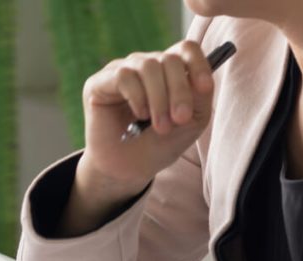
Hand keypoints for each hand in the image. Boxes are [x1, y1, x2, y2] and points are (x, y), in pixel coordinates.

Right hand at [62, 41, 215, 234]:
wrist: (128, 169)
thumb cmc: (159, 144)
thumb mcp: (191, 122)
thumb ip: (200, 96)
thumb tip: (197, 77)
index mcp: (168, 71)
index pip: (186, 49)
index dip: (198, 64)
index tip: (204, 88)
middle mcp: (144, 66)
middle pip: (169, 59)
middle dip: (179, 91)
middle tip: (180, 119)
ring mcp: (120, 72)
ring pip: (148, 66)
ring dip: (159, 98)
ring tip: (161, 126)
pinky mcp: (98, 83)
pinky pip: (124, 76)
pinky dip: (137, 97)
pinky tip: (138, 115)